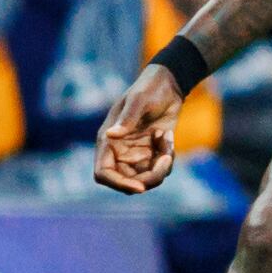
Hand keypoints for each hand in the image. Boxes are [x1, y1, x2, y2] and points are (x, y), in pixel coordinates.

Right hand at [93, 64, 184, 193]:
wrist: (168, 85)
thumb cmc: (149, 89)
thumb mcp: (139, 101)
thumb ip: (127, 119)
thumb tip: (110, 135)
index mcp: (108, 141)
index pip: (103, 173)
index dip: (119, 184)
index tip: (141, 187)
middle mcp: (119, 152)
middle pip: (128, 182)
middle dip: (149, 178)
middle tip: (167, 158)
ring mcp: (135, 155)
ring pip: (146, 179)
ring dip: (162, 166)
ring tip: (167, 138)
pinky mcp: (151, 154)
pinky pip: (160, 170)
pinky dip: (168, 158)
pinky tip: (168, 136)